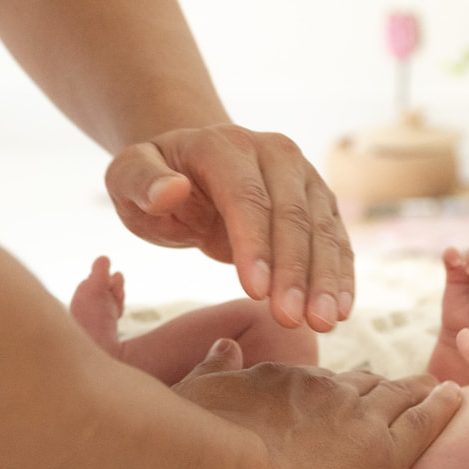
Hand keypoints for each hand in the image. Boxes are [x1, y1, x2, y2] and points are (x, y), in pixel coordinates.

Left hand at [104, 124, 353, 331]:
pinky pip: (336, 240)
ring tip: (323, 322)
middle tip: (292, 319)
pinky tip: (341, 309)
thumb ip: (140, 181)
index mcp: (224, 146)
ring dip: (324, 279)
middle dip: (294, 271)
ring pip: (322, 229)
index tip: (255, 292)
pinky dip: (340, 275)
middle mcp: (274, 153)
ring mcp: (303, 176)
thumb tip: (171, 190)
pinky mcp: (320, 202)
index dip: (254, 244)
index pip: (246, 197)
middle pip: (292, 215)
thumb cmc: (153, 180)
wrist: (193, 165)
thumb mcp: (127, 177)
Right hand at [170, 339, 462, 468]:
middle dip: (385, 384)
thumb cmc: (204, 447)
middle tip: (406, 384)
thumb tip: (224, 345)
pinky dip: (442, 407)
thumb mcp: (198, 396)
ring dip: (420, 389)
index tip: (348, 391)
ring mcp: (360, 420)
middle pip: (366, 384)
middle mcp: (328, 392)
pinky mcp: (386, 455)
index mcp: (287, 382)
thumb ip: (213, 369)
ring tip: (437, 386)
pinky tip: (455, 398)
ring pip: (400, 396)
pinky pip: (424, 422)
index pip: (322, 383)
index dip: (339, 387)